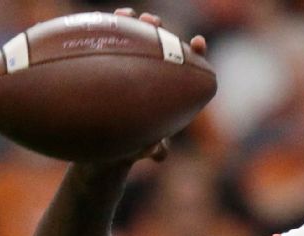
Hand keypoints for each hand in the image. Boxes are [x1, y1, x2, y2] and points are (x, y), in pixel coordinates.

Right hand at [109, 7, 207, 164]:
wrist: (108, 146)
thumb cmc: (133, 146)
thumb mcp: (144, 150)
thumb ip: (154, 150)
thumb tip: (158, 152)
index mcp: (171, 91)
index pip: (189, 67)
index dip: (196, 53)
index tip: (197, 42)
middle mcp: (154, 76)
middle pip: (163, 46)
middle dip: (161, 31)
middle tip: (153, 22)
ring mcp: (133, 69)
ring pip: (138, 41)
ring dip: (136, 24)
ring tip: (129, 14)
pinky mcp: (112, 65)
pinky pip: (112, 45)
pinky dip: (110, 31)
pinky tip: (106, 20)